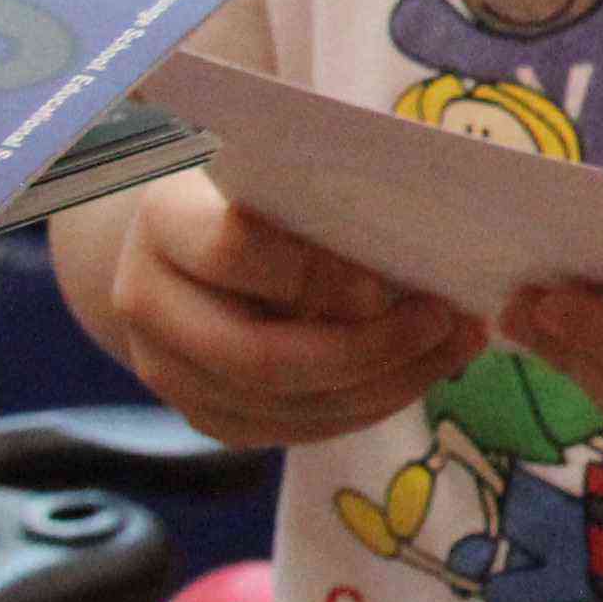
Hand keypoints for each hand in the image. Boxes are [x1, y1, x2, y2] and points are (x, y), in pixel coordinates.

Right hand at [96, 174, 486, 448]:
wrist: (191, 242)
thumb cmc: (260, 189)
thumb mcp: (282, 172)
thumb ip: (326, 199)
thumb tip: (414, 252)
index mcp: (163, 221)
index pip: (232, 252)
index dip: (312, 276)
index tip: (381, 283)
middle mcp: (148, 303)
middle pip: (259, 357)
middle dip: (367, 350)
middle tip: (443, 321)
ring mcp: (169, 372)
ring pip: (284, 406)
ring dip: (385, 384)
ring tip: (454, 345)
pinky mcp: (208, 416)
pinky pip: (294, 429)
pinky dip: (367, 406)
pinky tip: (420, 372)